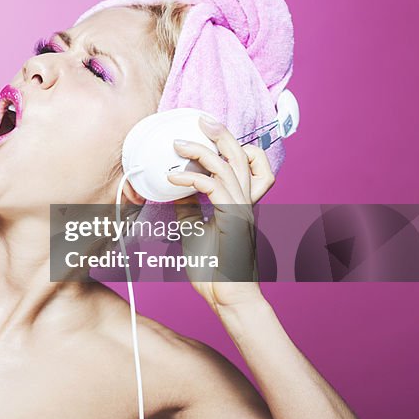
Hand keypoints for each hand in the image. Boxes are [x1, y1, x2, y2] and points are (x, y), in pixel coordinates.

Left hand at [166, 116, 276, 314]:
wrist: (227, 299)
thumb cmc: (215, 271)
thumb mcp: (195, 232)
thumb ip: (190, 210)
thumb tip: (176, 193)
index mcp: (239, 203)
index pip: (245, 164)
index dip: (229, 146)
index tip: (203, 134)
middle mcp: (245, 202)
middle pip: (242, 156)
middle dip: (222, 134)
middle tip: (201, 119)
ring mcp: (242, 210)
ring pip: (228, 166)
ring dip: (200, 151)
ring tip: (177, 145)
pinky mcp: (233, 220)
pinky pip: (214, 188)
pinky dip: (192, 179)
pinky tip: (173, 181)